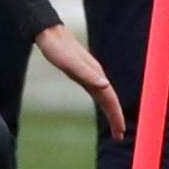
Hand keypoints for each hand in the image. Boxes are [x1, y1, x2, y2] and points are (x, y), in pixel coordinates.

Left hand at [33, 23, 125, 137]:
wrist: (48, 32)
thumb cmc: (57, 49)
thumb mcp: (70, 63)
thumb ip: (88, 74)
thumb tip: (105, 86)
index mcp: (95, 75)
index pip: (110, 100)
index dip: (115, 116)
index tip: (120, 132)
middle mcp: (96, 75)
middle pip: (110, 100)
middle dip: (116, 118)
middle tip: (120, 136)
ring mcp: (91, 73)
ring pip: (105, 95)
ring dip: (111, 110)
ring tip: (114, 126)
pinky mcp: (83, 71)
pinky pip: (97, 90)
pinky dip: (102, 100)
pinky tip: (101, 101)